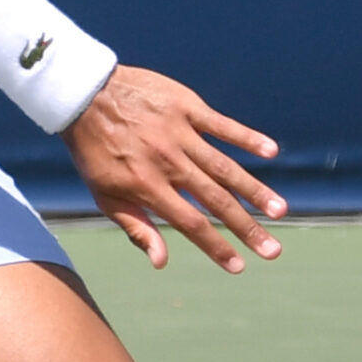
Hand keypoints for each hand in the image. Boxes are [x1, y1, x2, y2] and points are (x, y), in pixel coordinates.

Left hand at [61, 66, 286, 272]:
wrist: (82, 94)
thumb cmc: (93, 150)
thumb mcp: (103, 193)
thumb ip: (135, 227)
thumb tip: (161, 262)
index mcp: (148, 187)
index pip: (190, 224)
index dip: (215, 248)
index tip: (239, 267)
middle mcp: (168, 162)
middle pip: (216, 201)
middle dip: (247, 228)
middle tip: (273, 250)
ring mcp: (179, 133)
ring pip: (225, 166)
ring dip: (255, 190)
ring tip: (279, 210)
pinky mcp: (186, 107)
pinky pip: (222, 124)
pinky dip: (247, 137)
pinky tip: (271, 152)